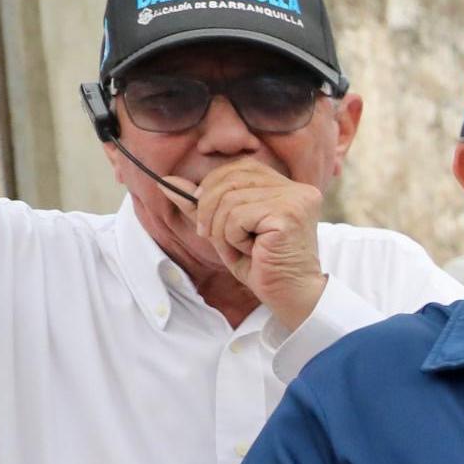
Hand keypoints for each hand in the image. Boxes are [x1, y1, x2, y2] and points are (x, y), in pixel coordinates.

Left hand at [190, 159, 328, 329]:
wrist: (290, 296)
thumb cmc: (263, 265)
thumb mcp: (226, 229)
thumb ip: (201, 204)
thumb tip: (167, 181)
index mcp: (287, 187)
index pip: (239, 167)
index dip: (214, 187)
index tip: (210, 218)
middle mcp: (297, 189)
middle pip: (230, 179)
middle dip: (209, 209)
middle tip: (213, 237)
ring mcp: (295, 200)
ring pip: (230, 200)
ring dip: (221, 229)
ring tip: (239, 248)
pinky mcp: (288, 216)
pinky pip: (237, 217)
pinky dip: (232, 238)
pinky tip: (251, 251)